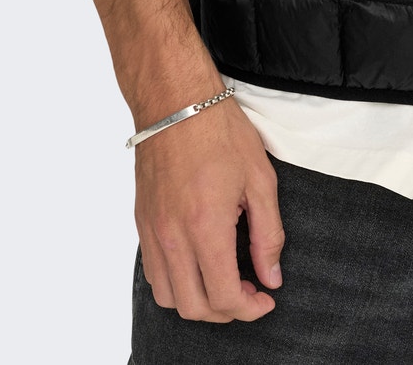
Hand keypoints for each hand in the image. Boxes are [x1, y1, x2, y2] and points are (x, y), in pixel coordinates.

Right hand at [134, 94, 283, 322]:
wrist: (175, 100)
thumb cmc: (220, 131)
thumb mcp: (260, 179)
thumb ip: (268, 234)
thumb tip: (271, 276)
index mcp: (205, 226)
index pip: (223, 297)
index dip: (249, 309)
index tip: (265, 298)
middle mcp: (172, 236)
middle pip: (193, 307)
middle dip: (226, 312)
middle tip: (248, 291)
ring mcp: (152, 231)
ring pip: (167, 297)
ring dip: (198, 301)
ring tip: (223, 279)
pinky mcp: (142, 221)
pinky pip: (153, 272)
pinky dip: (176, 282)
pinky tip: (199, 262)